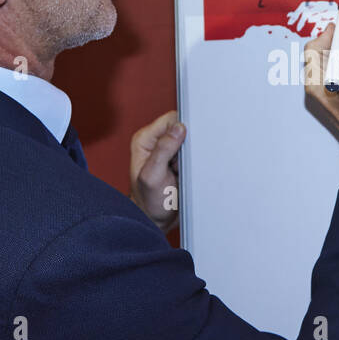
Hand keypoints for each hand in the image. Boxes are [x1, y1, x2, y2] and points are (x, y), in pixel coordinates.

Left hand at [130, 110, 185, 232]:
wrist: (156, 220)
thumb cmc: (149, 202)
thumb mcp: (153, 176)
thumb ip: (163, 150)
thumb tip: (178, 128)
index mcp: (144, 140)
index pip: (170, 119)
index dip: (181, 131)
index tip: (183, 149)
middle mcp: (155, 142)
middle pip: (182, 128)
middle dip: (188, 146)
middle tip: (179, 165)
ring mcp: (168, 151)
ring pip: (190, 142)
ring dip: (192, 157)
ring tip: (181, 172)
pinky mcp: (178, 161)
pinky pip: (194, 154)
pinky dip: (194, 164)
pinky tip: (186, 175)